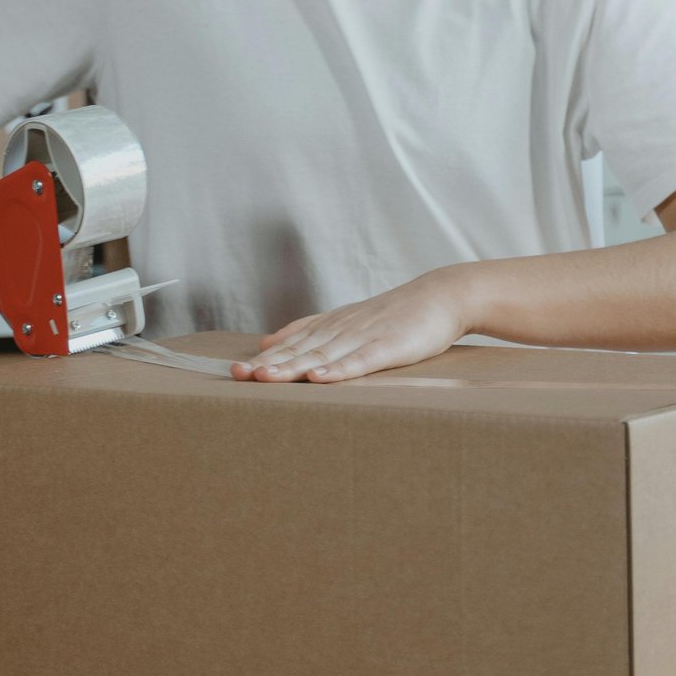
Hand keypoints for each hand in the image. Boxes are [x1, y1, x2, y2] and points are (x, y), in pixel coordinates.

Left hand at [232, 268, 475, 383]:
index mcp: (330, 326)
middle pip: (299, 350)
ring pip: (323, 355)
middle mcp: (341, 330)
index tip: (234, 370)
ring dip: (293, 367)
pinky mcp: (389, 347)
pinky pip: (360, 361)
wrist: (441, 296)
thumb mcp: (347, 319)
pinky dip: (339, 370)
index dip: (264, 358)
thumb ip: (310, 331)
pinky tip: (320, 378)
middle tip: (238, 375)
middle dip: (268, 364)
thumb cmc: (395, 314)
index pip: (291, 344)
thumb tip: (269, 343)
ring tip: (266, 378)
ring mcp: (364, 337)